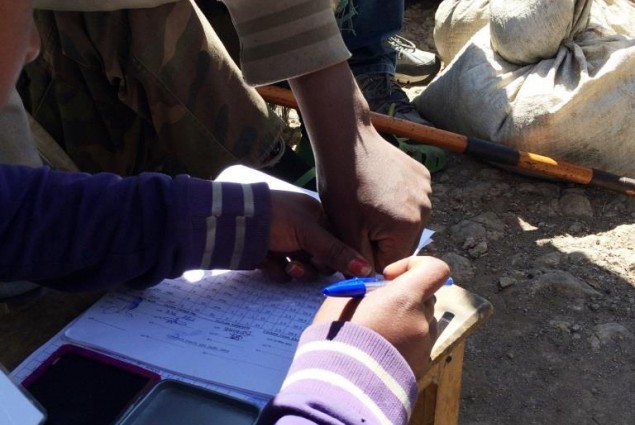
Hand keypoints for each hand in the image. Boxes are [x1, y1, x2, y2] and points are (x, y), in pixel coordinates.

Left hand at [262, 190, 371, 280]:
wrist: (234, 222)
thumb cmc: (276, 218)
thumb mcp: (309, 233)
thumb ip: (337, 252)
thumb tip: (368, 270)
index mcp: (317, 216)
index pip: (338, 242)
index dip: (338, 258)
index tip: (338, 269)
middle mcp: (303, 229)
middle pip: (321, 260)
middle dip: (313, 266)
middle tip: (305, 264)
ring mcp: (285, 243)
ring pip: (302, 269)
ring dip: (296, 271)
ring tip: (287, 266)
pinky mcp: (269, 256)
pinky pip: (282, 272)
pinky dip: (276, 270)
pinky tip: (266, 262)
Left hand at [289, 62, 431, 271]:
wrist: (347, 141)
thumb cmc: (340, 185)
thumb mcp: (344, 229)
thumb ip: (357, 261)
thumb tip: (367, 281)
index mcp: (407, 227)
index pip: (390, 264)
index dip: (368, 257)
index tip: (354, 241)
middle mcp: (426, 211)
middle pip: (402, 245)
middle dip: (380, 241)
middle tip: (358, 221)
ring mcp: (428, 192)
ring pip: (407, 224)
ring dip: (389, 223)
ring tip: (367, 204)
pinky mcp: (424, 177)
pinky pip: (411, 203)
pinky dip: (396, 203)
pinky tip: (379, 189)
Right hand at [313, 256, 448, 376]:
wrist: (338, 386)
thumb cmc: (337, 337)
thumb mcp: (344, 299)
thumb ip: (368, 290)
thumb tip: (377, 292)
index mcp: (405, 299)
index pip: (435, 270)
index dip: (414, 266)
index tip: (389, 277)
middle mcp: (422, 321)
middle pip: (425, 297)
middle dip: (403, 297)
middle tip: (376, 307)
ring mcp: (424, 347)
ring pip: (422, 323)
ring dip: (404, 321)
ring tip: (375, 333)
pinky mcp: (420, 367)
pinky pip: (417, 345)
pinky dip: (402, 342)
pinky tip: (377, 351)